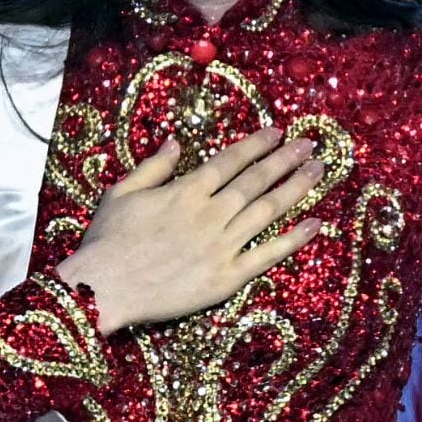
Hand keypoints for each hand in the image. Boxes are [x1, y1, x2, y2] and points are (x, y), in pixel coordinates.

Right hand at [56, 127, 326, 333]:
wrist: (102, 289)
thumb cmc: (106, 242)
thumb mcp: (122, 193)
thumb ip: (154, 166)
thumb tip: (177, 141)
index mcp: (186, 191)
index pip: (231, 161)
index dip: (257, 145)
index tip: (278, 133)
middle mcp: (210, 214)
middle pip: (256, 181)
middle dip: (285, 160)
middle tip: (310, 145)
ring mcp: (221, 246)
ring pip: (267, 211)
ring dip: (296, 188)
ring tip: (318, 171)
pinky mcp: (226, 278)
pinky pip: (267, 256)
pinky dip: (293, 239)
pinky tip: (314, 224)